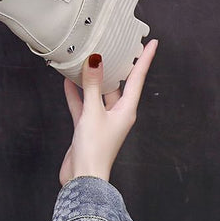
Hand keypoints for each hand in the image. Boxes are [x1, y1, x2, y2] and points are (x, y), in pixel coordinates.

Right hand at [59, 39, 157, 184]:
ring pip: (98, 93)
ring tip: (87, 61)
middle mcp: (117, 114)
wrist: (83, 177)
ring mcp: (102, 120)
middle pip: (118, 85)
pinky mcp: (87, 126)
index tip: (151, 43)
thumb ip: (92, 86)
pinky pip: (83, 104)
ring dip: (92, 80)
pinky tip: (68, 82)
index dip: (145, 60)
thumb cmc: (94, 149)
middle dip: (117, 67)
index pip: (137, 79)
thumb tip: (95, 61)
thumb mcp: (93, 112)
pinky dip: (76, 93)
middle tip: (117, 47)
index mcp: (126, 111)